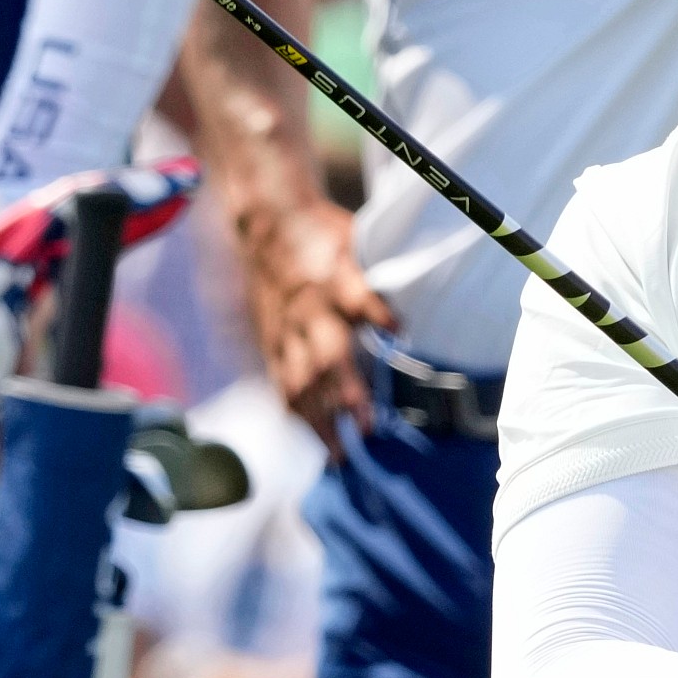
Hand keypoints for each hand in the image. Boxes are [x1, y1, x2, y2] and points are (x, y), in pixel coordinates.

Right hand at [234, 198, 392, 458]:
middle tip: (367, 429)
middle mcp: (308, 308)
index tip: (400, 332)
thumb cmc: (323, 233)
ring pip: (299, 380)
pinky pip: (280, 382)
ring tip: (338, 454)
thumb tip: (410, 312)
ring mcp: (285, 328)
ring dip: (319, 419)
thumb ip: (379, 276)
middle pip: (326, 355)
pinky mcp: (270, 340)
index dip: (377, 313)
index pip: (357, 297)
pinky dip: (296, 413)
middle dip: (345, 394)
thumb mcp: (356, 240)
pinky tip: (312, 438)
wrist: (267, 224)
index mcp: (334, 276)